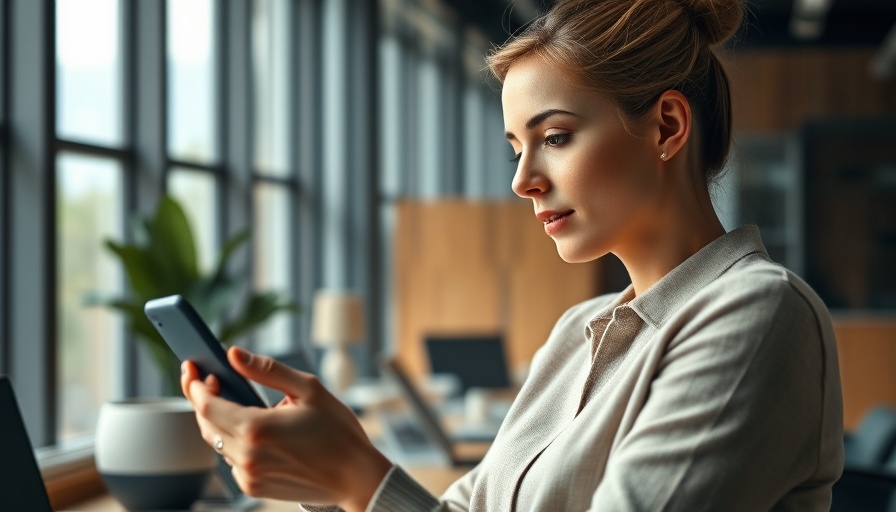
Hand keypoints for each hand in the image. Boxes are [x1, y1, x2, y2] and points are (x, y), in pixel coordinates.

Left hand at [180, 347, 393, 511]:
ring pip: (217, 442)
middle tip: (210, 379)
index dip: (194, 385)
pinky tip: (254, 429)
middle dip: (202, 399)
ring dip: (220, 420)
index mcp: (257, 428)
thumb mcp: (308, 389)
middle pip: (206, 424)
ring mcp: (248, 476)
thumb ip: (267, 370)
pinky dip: (235, 441)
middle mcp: (246, 456)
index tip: (192, 368)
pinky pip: (232, 459)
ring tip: (237, 401)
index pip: (206, 405)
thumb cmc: (338, 431)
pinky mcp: (254, 487)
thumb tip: (234, 354)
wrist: (355, 476)